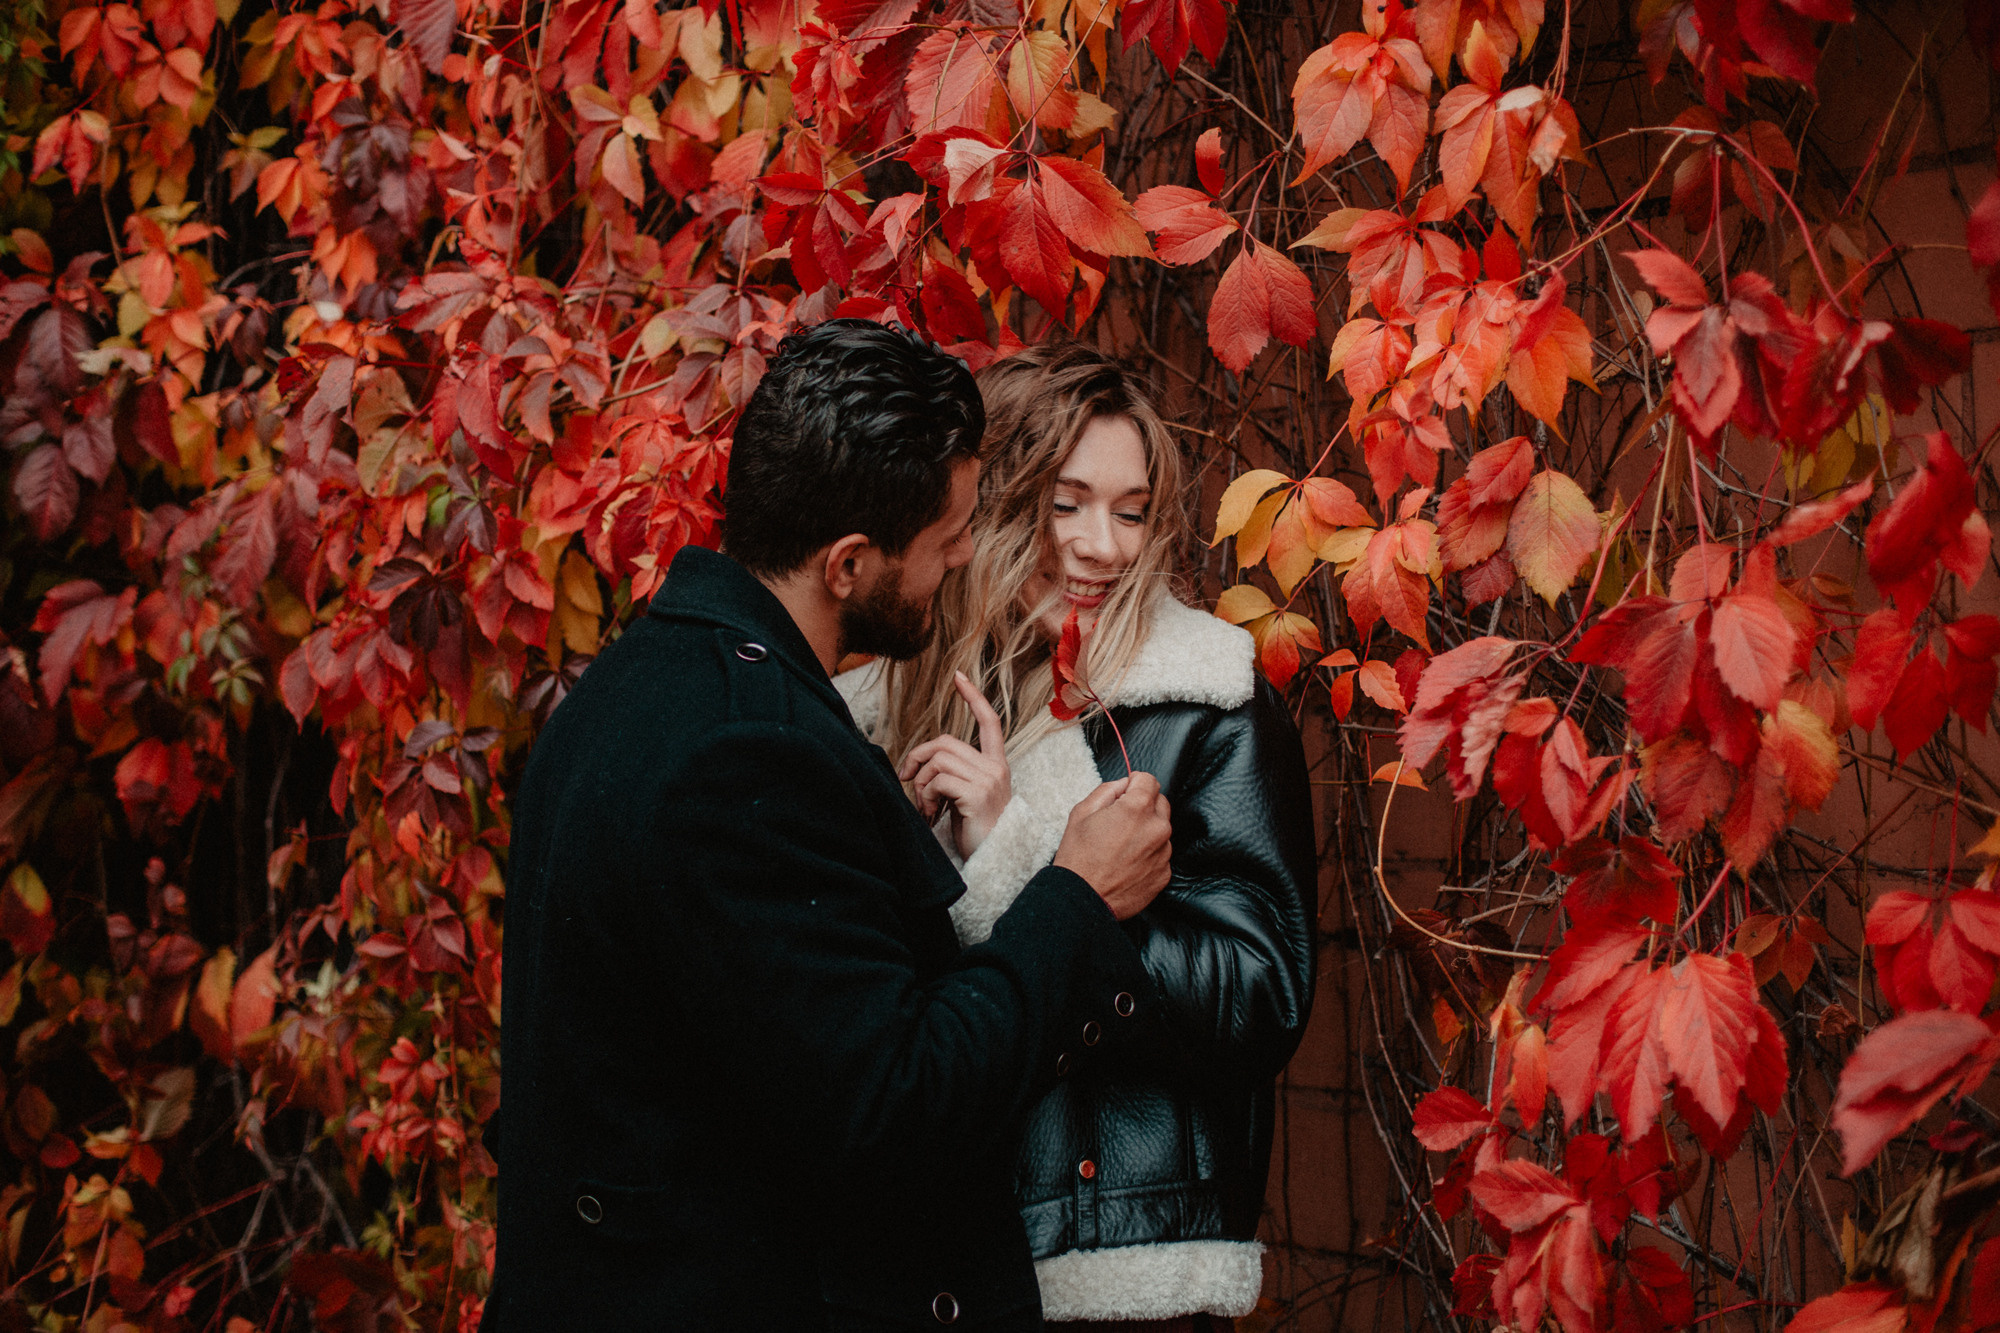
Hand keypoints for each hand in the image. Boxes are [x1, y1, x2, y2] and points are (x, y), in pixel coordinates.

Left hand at [899, 671, 1012, 858]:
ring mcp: (988, 780)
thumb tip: (917, 765)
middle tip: (908, 781)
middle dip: (918, 758)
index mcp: (996, 764)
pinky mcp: (977, 795)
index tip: (958, 677)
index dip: (973, 697)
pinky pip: (938, 780)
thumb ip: (950, 775)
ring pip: (938, 760)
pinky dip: (926, 796)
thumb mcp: (963, 797)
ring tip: (925, 807)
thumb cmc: (975, 831)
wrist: (994, 860)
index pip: (989, 721)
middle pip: (945, 742)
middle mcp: (995, 768)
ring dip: (921, 784)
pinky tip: (930, 814)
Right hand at [1053, 771, 1171, 920]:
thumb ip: (1108, 790)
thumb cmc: (1079, 858)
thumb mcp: (1082, 813)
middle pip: (1160, 803)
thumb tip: (1124, 785)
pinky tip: (1127, 863)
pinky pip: (1160, 854)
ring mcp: (1164, 853)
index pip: (1149, 780)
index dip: (1134, 783)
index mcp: (1138, 808)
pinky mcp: (1164, 873)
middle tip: (1120, 821)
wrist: (1082, 900)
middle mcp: (1157, 828)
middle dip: (1143, 806)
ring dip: (1146, 831)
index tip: (1125, 792)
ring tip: (1121, 847)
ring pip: (1161, 830)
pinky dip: (1148, 854)